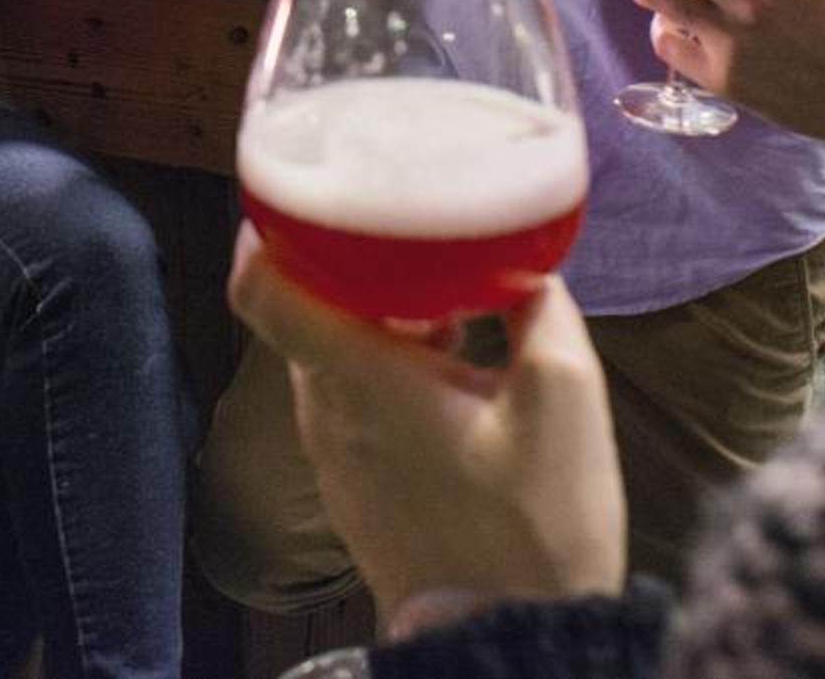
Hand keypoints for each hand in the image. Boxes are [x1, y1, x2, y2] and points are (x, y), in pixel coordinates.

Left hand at [227, 227, 627, 614]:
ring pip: (330, 356)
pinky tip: (450, 370)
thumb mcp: (564, 397)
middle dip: (353, 265)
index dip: (267, 228)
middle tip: (411, 230)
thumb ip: (540, 307)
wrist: (511, 645)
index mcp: (358, 378)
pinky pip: (349, 404)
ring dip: (377, 321)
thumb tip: (524, 262)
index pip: (259, 287)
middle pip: (305, 309)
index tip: (307, 191)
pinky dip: (385, 371)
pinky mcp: (354, 489)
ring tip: (448, 303)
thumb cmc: (534, 529)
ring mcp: (334, 457)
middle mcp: (326, 413)